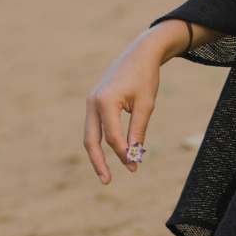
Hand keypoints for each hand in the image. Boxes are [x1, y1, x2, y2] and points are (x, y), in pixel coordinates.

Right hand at [84, 21, 187, 184]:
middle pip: (91, 140)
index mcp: (105, 101)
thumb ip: (138, 131)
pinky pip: (95, 126)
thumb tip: (133, 157)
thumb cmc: (145, 77)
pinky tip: (111, 152)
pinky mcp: (94, 101)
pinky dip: (101, 141)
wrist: (140, 53)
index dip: (124, 154)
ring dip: (98, 154)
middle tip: (107, 181)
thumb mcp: (146, 105)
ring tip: (105, 173)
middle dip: (98, 162)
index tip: (135, 167)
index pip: (113, 137)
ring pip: (90, 135)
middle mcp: (93, 102)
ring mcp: (91, 101)